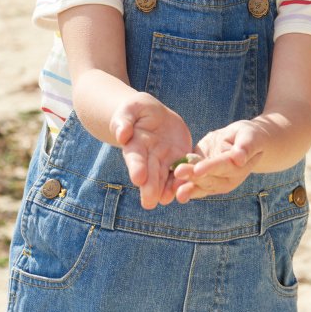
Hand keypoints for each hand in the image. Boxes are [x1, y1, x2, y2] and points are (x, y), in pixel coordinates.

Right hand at [110, 93, 192, 209]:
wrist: (155, 116)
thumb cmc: (137, 111)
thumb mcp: (130, 110)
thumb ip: (123, 121)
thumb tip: (121, 134)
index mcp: (135, 147)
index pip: (135, 159)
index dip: (137, 168)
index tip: (138, 178)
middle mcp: (149, 159)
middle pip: (150, 176)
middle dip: (150, 188)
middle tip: (150, 201)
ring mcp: (165, 162)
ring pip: (166, 180)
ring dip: (168, 190)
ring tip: (170, 198)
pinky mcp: (181, 159)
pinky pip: (185, 172)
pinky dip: (187, 180)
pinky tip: (189, 188)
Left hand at [173, 120, 264, 202]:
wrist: (245, 143)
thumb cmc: (249, 136)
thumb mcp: (250, 136)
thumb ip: (246, 146)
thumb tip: (240, 158)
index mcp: (239, 167)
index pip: (223, 166)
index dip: (210, 168)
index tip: (198, 169)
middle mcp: (227, 178)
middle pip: (209, 178)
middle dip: (193, 177)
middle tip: (178, 172)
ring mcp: (215, 181)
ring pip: (201, 185)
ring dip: (187, 187)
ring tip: (173, 189)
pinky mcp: (205, 178)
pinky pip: (194, 185)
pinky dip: (183, 187)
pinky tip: (171, 189)